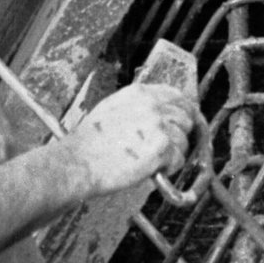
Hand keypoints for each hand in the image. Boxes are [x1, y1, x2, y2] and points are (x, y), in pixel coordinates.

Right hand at [66, 83, 198, 197]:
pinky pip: (178, 159)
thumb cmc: (87, 143)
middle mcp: (152, 105)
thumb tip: (158, 113)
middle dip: (180, 133)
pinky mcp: (162, 148)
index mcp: (139, 93)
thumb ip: (138, 107)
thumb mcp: (112, 109)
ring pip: (183, 140)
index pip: (177, 95)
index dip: (183, 111)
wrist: (78, 162)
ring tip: (149, 160)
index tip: (183, 120)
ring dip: (172, 153)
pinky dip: (168, 168)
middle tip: (166, 147)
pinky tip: (150, 169)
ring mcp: (158, 126)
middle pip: (186, 117)